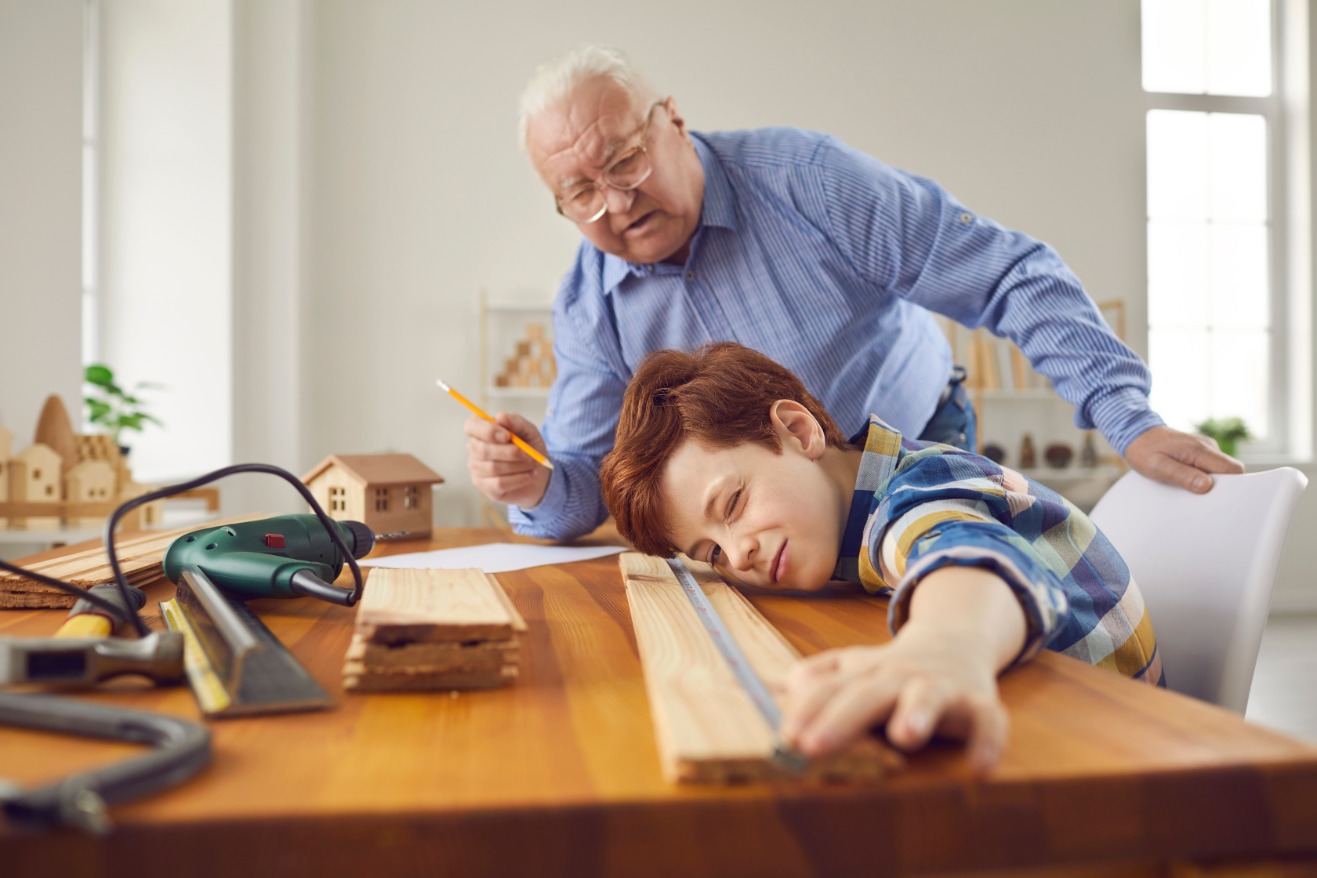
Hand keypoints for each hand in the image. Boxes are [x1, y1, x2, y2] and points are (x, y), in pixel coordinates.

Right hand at [464, 412, 551, 508]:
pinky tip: (529, 476)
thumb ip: (515, 422)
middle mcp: (474, 448)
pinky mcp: (483, 485)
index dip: (487, 431)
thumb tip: (500, 417)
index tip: (507, 436)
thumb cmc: (530, 447)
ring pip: (492, 468)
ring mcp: (476, 468)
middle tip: (529, 455)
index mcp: (481, 429)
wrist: (538, 472)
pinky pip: (499, 483)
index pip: (471, 426)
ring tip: (531, 465)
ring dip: (518, 466)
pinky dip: (519, 479)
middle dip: (510, 452)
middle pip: (482, 450)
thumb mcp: (528, 431)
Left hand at [781, 622, 1008, 773]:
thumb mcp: (854, 668)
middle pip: (867, 695)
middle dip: (841, 719)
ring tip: (906, 737)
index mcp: (864, 674)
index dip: (807, 711)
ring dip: (917, 712)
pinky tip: (979, 767)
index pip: (829, 691)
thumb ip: (822, 677)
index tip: (786, 736)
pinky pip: (988, 722)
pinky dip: (987, 741)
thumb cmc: (893, 670)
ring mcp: (940, 688)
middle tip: (812, 745)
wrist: (955, 642)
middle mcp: (898, 678)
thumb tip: (790, 685)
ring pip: (927, 696)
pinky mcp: (979, 703)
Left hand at [1124, 425, 1243, 493]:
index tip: (1220, 498)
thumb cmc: (1144, 451)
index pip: (1233, 469)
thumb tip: (1206, 486)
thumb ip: (1183, 476)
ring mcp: (1205, 447)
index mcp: (1200, 449)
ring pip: (1221, 469)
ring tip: (1189, 486)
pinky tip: (1187, 479)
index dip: (1233, 485)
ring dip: (1211, 481)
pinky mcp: (1200, 451)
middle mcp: (1207, 446)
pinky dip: (1203, 475)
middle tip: (1201, 496)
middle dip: (1222, 485)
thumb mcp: (1158, 467)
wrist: (1135, 434)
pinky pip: (1210, 466)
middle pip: (1230, 470)